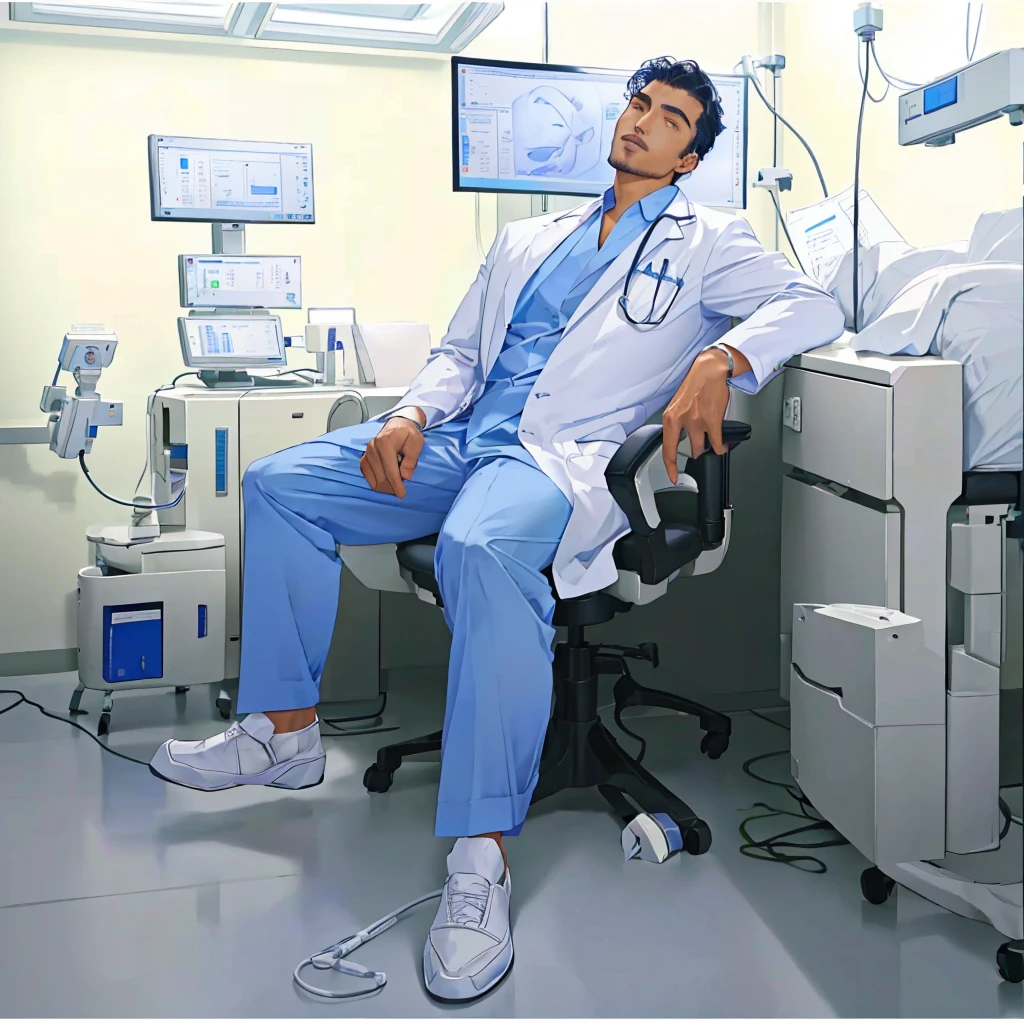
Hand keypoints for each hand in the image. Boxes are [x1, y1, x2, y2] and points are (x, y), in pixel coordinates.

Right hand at [360, 411, 424, 498]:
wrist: (398, 425)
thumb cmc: (408, 434)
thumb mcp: (416, 443)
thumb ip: (411, 459)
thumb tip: (405, 476)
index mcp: (385, 442)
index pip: (390, 470)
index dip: (396, 484)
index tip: (402, 494)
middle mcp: (372, 447)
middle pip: (380, 477)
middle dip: (391, 487)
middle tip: (402, 488)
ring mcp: (366, 453)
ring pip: (373, 479)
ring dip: (384, 486)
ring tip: (395, 485)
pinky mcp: (364, 457)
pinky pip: (367, 475)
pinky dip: (376, 482)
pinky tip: (386, 482)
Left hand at [661, 346, 746, 483]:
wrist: (709, 371)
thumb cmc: (695, 386)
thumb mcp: (677, 406)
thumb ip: (676, 423)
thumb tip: (678, 440)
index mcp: (670, 418)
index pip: (667, 449)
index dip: (670, 467)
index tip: (672, 477)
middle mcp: (682, 420)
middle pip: (688, 450)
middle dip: (696, 451)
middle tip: (700, 448)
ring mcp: (698, 422)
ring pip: (703, 447)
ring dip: (709, 447)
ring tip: (712, 443)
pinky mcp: (713, 421)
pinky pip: (717, 443)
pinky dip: (721, 446)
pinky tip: (723, 445)